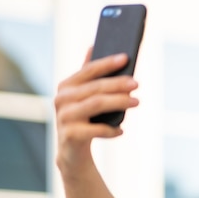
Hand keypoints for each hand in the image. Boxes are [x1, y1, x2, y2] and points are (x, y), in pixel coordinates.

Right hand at [54, 49, 138, 169]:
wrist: (72, 152)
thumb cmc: (83, 119)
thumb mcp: (84, 96)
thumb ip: (88, 74)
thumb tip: (93, 45)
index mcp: (66, 86)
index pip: (88, 70)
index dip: (107, 63)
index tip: (126, 57)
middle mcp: (61, 99)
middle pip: (95, 88)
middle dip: (118, 84)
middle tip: (136, 84)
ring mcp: (64, 117)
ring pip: (96, 105)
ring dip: (119, 102)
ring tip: (136, 102)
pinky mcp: (70, 135)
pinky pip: (95, 130)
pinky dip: (110, 130)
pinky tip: (121, 131)